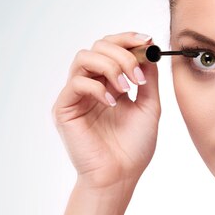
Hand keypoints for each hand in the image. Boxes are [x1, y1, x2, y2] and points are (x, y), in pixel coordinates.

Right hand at [51, 32, 160, 189]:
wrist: (120, 176)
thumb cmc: (134, 146)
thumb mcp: (149, 106)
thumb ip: (148, 79)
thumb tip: (150, 50)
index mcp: (110, 83)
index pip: (112, 48)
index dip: (128, 39)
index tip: (148, 41)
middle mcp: (92, 85)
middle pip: (98, 46)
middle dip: (122, 53)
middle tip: (138, 75)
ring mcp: (77, 95)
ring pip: (84, 58)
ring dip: (110, 66)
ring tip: (125, 88)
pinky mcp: (65, 108)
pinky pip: (77, 83)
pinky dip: (98, 87)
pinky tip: (113, 103)